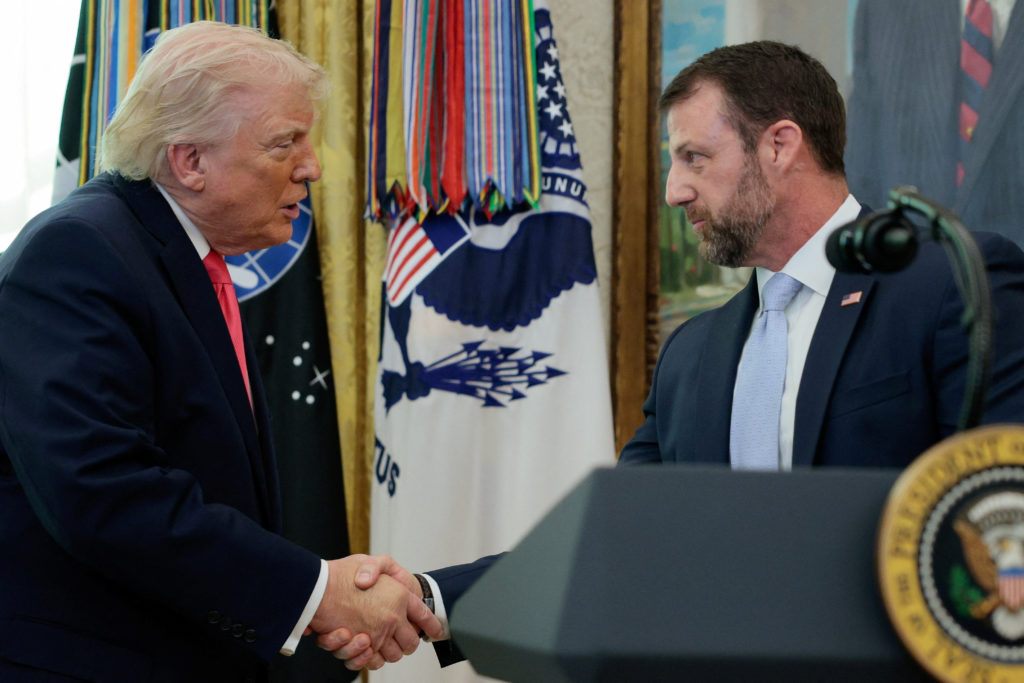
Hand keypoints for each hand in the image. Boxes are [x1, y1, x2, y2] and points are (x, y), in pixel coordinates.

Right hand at [309, 555, 440, 667]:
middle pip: (411, 641)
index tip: (436, 631)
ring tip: (379, 642)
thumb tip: (384, 584)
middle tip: (401, 638)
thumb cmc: (339, 574)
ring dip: (389, 652)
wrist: (316, 589)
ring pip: (394, 655)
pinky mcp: (362, 647)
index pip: (424, 615)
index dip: (432, 624)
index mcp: (400, 596)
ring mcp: (379, 634)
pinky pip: (374, 662)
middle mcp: (393, 617)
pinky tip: (367, 650)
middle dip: (408, 642)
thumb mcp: (367, 560)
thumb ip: (382, 567)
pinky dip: (371, 659)